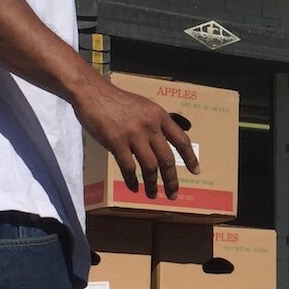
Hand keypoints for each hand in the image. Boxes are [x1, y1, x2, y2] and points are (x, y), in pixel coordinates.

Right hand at [75, 82, 199, 198]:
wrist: (94, 93)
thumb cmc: (118, 100)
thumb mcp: (145, 106)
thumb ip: (156, 122)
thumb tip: (168, 139)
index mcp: (159, 116)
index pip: (181, 140)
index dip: (190, 158)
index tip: (195, 171)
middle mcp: (150, 126)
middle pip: (167, 158)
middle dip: (172, 180)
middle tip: (173, 194)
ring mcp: (133, 135)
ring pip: (149, 166)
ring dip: (152, 184)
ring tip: (152, 195)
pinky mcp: (116, 142)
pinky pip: (128, 167)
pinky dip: (132, 181)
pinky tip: (134, 187)